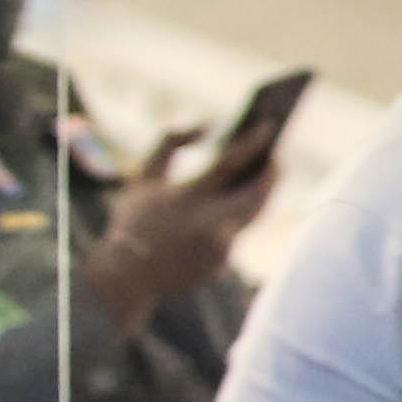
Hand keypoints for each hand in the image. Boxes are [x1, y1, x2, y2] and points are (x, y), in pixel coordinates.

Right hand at [84, 122, 273, 322]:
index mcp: (186, 197)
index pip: (228, 163)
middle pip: (258, 194)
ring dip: (263, 194)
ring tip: (268, 175)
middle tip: (277, 156)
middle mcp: (207, 222)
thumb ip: (170, 144)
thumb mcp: (144, 177)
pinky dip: (242, 216)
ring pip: (254, 214)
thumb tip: (206, 125)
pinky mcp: (222, 263)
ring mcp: (218, 246)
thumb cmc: (134, 220)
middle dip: (273, 175)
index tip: (271, 125)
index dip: (252, 143)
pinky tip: (251, 202)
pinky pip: (238, 233)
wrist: (124, 276)